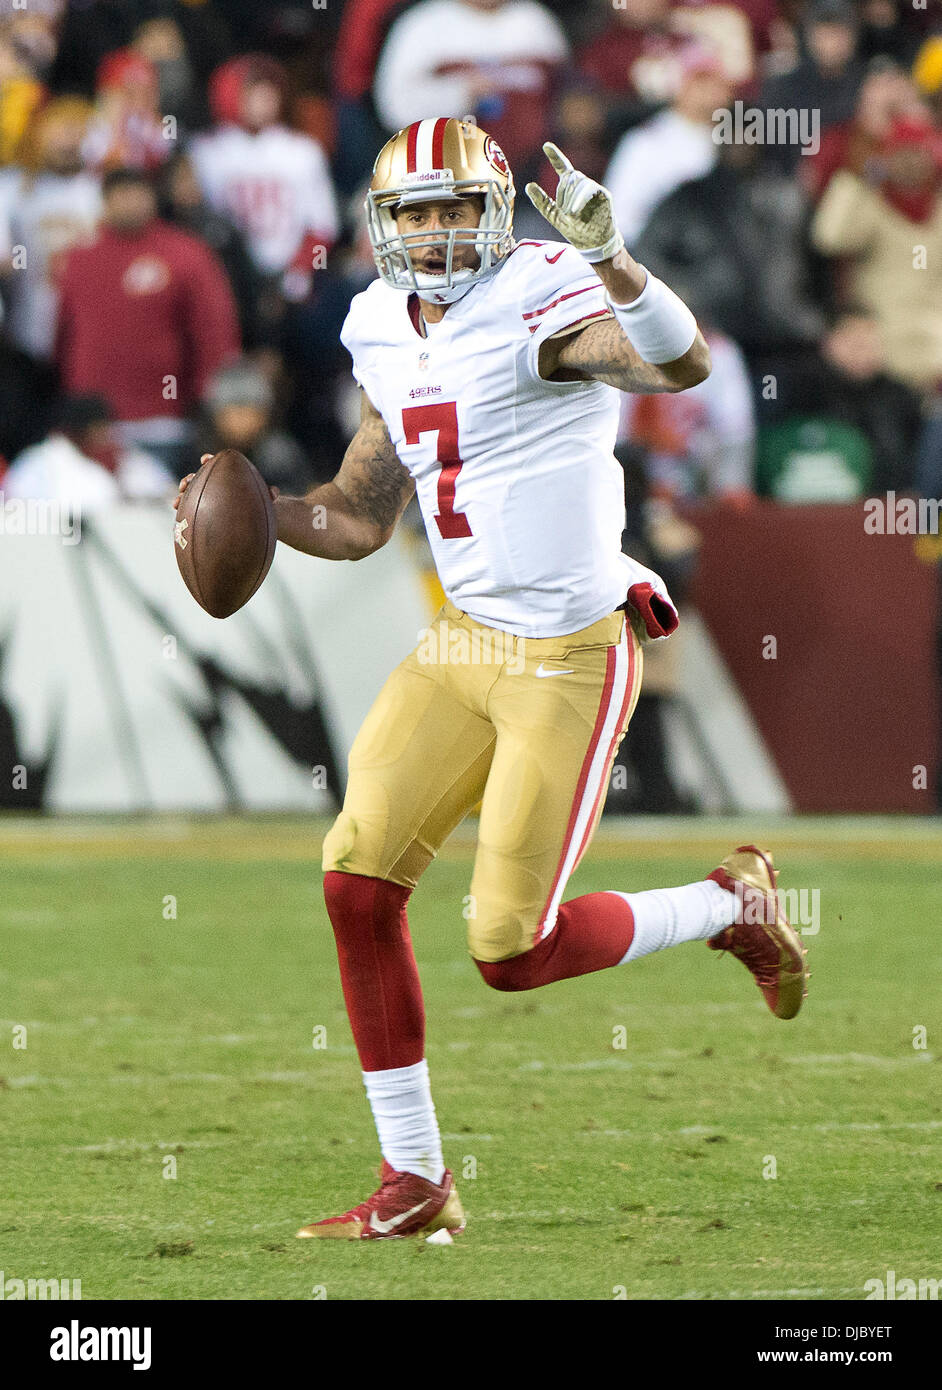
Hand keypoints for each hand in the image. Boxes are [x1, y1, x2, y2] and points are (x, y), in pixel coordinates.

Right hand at [172, 455, 277, 510]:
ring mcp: (206, 498)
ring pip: (190, 494)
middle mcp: (214, 484)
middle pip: (198, 478)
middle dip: (190, 479)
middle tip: (185, 484)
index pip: (216, 464)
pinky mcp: (203, 510)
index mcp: (227, 476)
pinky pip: (191, 510)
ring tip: (177, 502)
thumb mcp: (267, 498)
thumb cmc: (261, 502)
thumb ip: (270, 494)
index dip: (209, 461)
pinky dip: (184, 513)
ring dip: (182, 497)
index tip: (206, 460)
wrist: (256, 517)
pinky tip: (178, 519)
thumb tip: (274, 493)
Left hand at [525, 142, 623, 263]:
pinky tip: (574, 211)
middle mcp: (581, 185)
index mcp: (569, 188)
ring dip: (571, 200)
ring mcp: (593, 188)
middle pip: (569, 179)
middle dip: (564, 197)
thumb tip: (528, 185)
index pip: (563, 167)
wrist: (594, 243)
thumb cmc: (575, 231)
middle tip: (568, 215)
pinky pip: (589, 189)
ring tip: (572, 216)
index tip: (546, 146)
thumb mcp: (554, 217)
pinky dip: (580, 199)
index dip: (555, 156)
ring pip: (578, 183)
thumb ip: (542, 202)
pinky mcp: (603, 194)